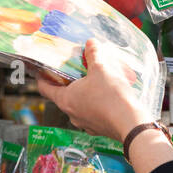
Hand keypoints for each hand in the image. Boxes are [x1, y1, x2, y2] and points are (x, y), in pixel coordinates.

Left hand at [36, 39, 152, 141]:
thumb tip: (90, 43)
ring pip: (79, 106)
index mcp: (65, 99)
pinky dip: (96, 105)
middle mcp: (71, 114)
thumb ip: (93, 54)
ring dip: (83, 95)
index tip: (41, 72)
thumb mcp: (101, 68)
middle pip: (63, 96)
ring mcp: (85, 124)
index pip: (44, 89)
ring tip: (95, 82)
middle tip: (76, 71)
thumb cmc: (111, 96)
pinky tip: (108, 97)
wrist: (131, 123)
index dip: (41, 78)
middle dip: (68, 83)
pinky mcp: (99, 129)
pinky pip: (93, 114)